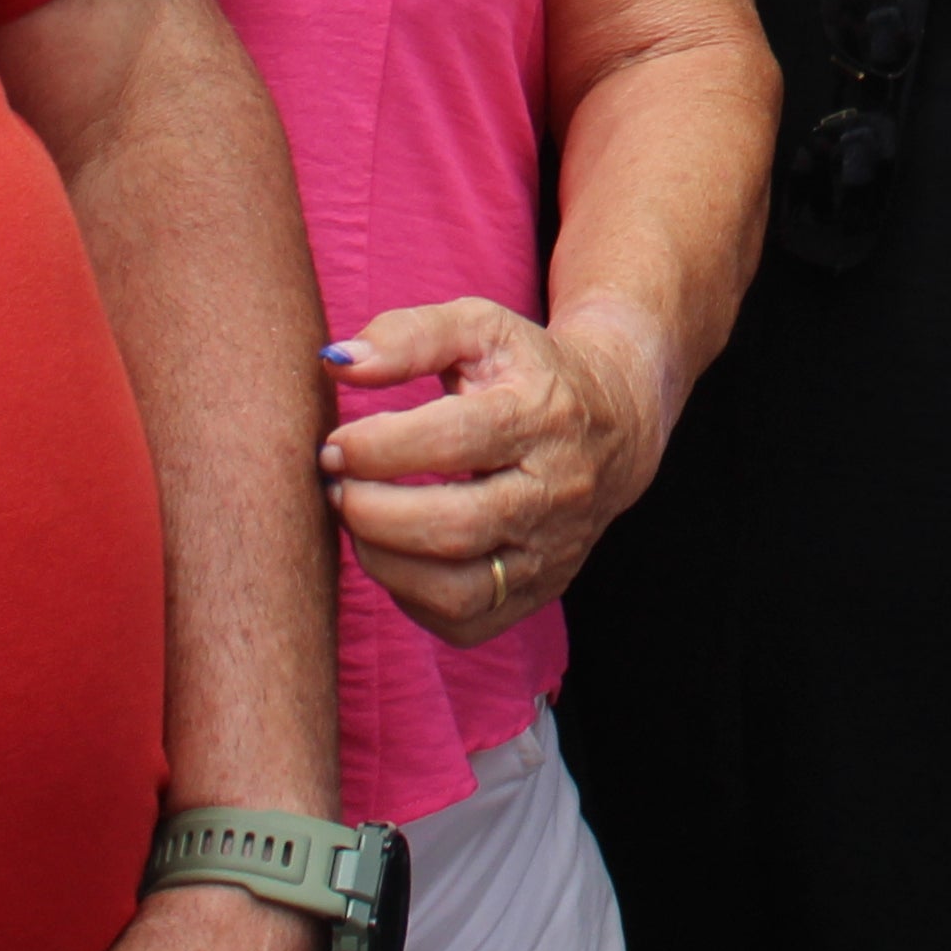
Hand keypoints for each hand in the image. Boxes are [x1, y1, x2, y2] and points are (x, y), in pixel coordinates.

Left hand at [324, 296, 672, 641]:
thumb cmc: (528, 371)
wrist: (615, 422)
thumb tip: (338, 362)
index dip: (379, 448)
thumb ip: (410, 335)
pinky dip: (412, 599)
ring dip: (384, 563)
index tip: (336, 444)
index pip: (454, 441)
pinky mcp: (541, 590)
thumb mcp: (482, 328)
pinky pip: (466, 622)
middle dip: (372, 512)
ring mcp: (552, 550)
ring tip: (356, 522)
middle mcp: (556, 491)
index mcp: (543, 417)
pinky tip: (395, 555)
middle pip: (454, 526)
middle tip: (336, 485)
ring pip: (458, 591)